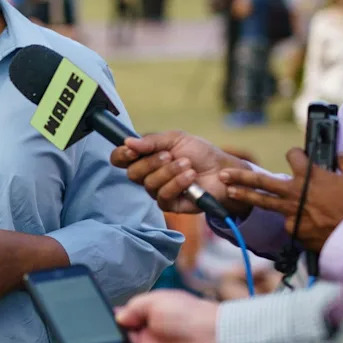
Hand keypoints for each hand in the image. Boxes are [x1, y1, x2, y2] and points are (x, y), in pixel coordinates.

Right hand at [110, 131, 249, 215]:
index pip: (120, 159)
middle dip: (151, 163)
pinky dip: (177, 184)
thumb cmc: (200, 153)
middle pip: (132, 173)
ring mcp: (157, 190)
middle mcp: (147, 175)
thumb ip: (152, 141)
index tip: (133, 150)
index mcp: (145, 157)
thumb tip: (128, 142)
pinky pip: (163, 196)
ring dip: (169, 172)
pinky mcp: (169, 204)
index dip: (122, 155)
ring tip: (188, 165)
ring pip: (148, 184)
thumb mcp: (176, 139)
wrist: (222, 170)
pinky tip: (190, 177)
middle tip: (170, 155)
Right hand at [115, 290, 219, 342]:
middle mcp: (150, 335)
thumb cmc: (189, 315)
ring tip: (115, 338)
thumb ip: (134, 306)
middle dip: (115, 331)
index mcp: (151, 316)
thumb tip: (118, 316)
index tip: (104, 317)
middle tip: (110, 328)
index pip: (127, 318)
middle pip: (124, 335)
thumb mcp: (156, 300)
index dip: (116, 318)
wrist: (211, 339)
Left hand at [220, 149, 342, 252]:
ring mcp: (290, 211)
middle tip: (223, 173)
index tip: (296, 156)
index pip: (293, 156)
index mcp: (308, 175)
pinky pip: (288, 222)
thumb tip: (340, 158)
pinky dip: (292, 222)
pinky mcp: (292, 228)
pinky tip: (302, 224)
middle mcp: (293, 191)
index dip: (295, 155)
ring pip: (262, 202)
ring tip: (229, 192)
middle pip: (260, 180)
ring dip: (243, 196)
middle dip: (239, 175)